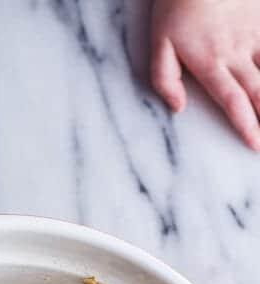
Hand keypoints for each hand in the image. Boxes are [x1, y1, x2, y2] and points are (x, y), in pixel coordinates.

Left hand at [151, 0, 259, 149]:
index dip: (245, 125)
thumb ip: (165, 79)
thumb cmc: (178, 5)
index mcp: (210, 64)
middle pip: (258, 92)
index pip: (232, 102)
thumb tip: (178, 108)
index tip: (255, 144)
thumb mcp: (160, 43)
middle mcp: (237, 53)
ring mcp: (254, 34)